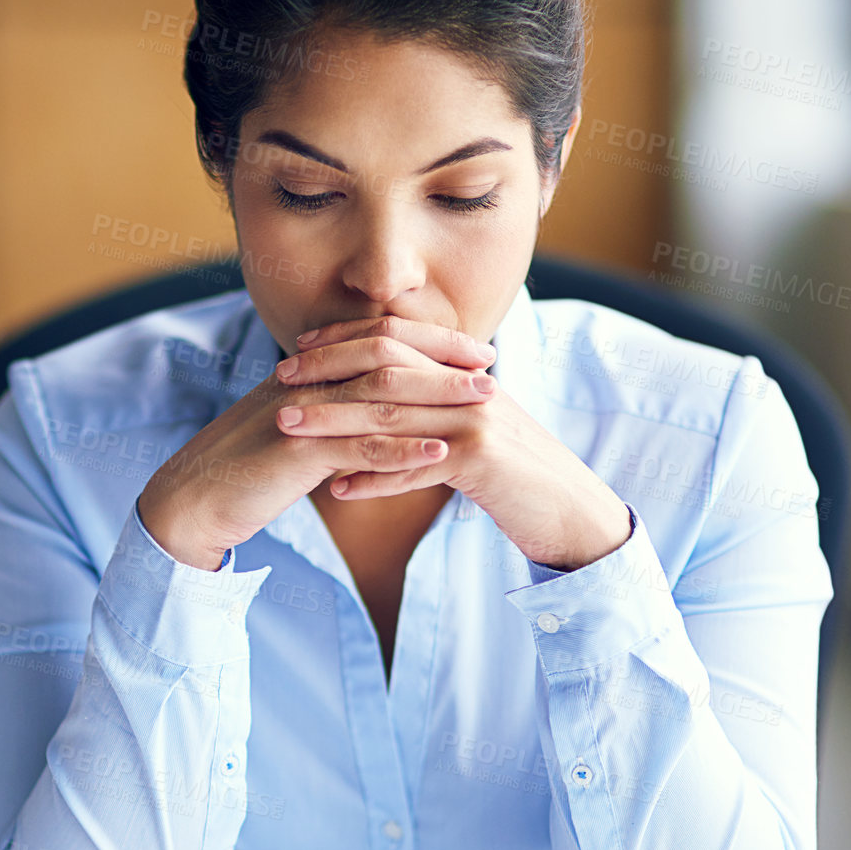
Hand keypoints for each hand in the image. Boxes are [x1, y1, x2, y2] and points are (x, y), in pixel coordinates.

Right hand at [135, 327, 494, 569]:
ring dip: (438, 397)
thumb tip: (372, 414)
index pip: (375, 339)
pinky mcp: (295, 452)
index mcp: (305, 373)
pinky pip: (358, 446)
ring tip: (486, 403)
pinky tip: (441, 453)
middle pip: (385, 355)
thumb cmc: (243, 472)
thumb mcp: (292, 433)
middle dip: (443, 359)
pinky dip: (403, 448)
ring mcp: (301, 414)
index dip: (427, 340)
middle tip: (492, 365)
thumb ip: (330, 417)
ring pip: (380, 395)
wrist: (191, 501)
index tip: (473, 349)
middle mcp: (304, 382)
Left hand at [277, 315, 631, 571]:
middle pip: (386, 367)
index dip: (343, 341)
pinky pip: (416, 466)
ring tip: (289, 429)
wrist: (570, 510)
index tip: (298, 351)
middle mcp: (467, 385)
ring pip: (392, 414)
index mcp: (461, 372)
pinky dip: (374, 478)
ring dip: (335, 422)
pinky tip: (338, 489)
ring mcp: (475, 420)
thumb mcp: (469, 431)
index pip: (395, 339)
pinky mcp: (482, 460)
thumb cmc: (513, 474)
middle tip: (279, 381)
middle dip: (328, 371)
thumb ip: (430, 409)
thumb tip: (379, 405)